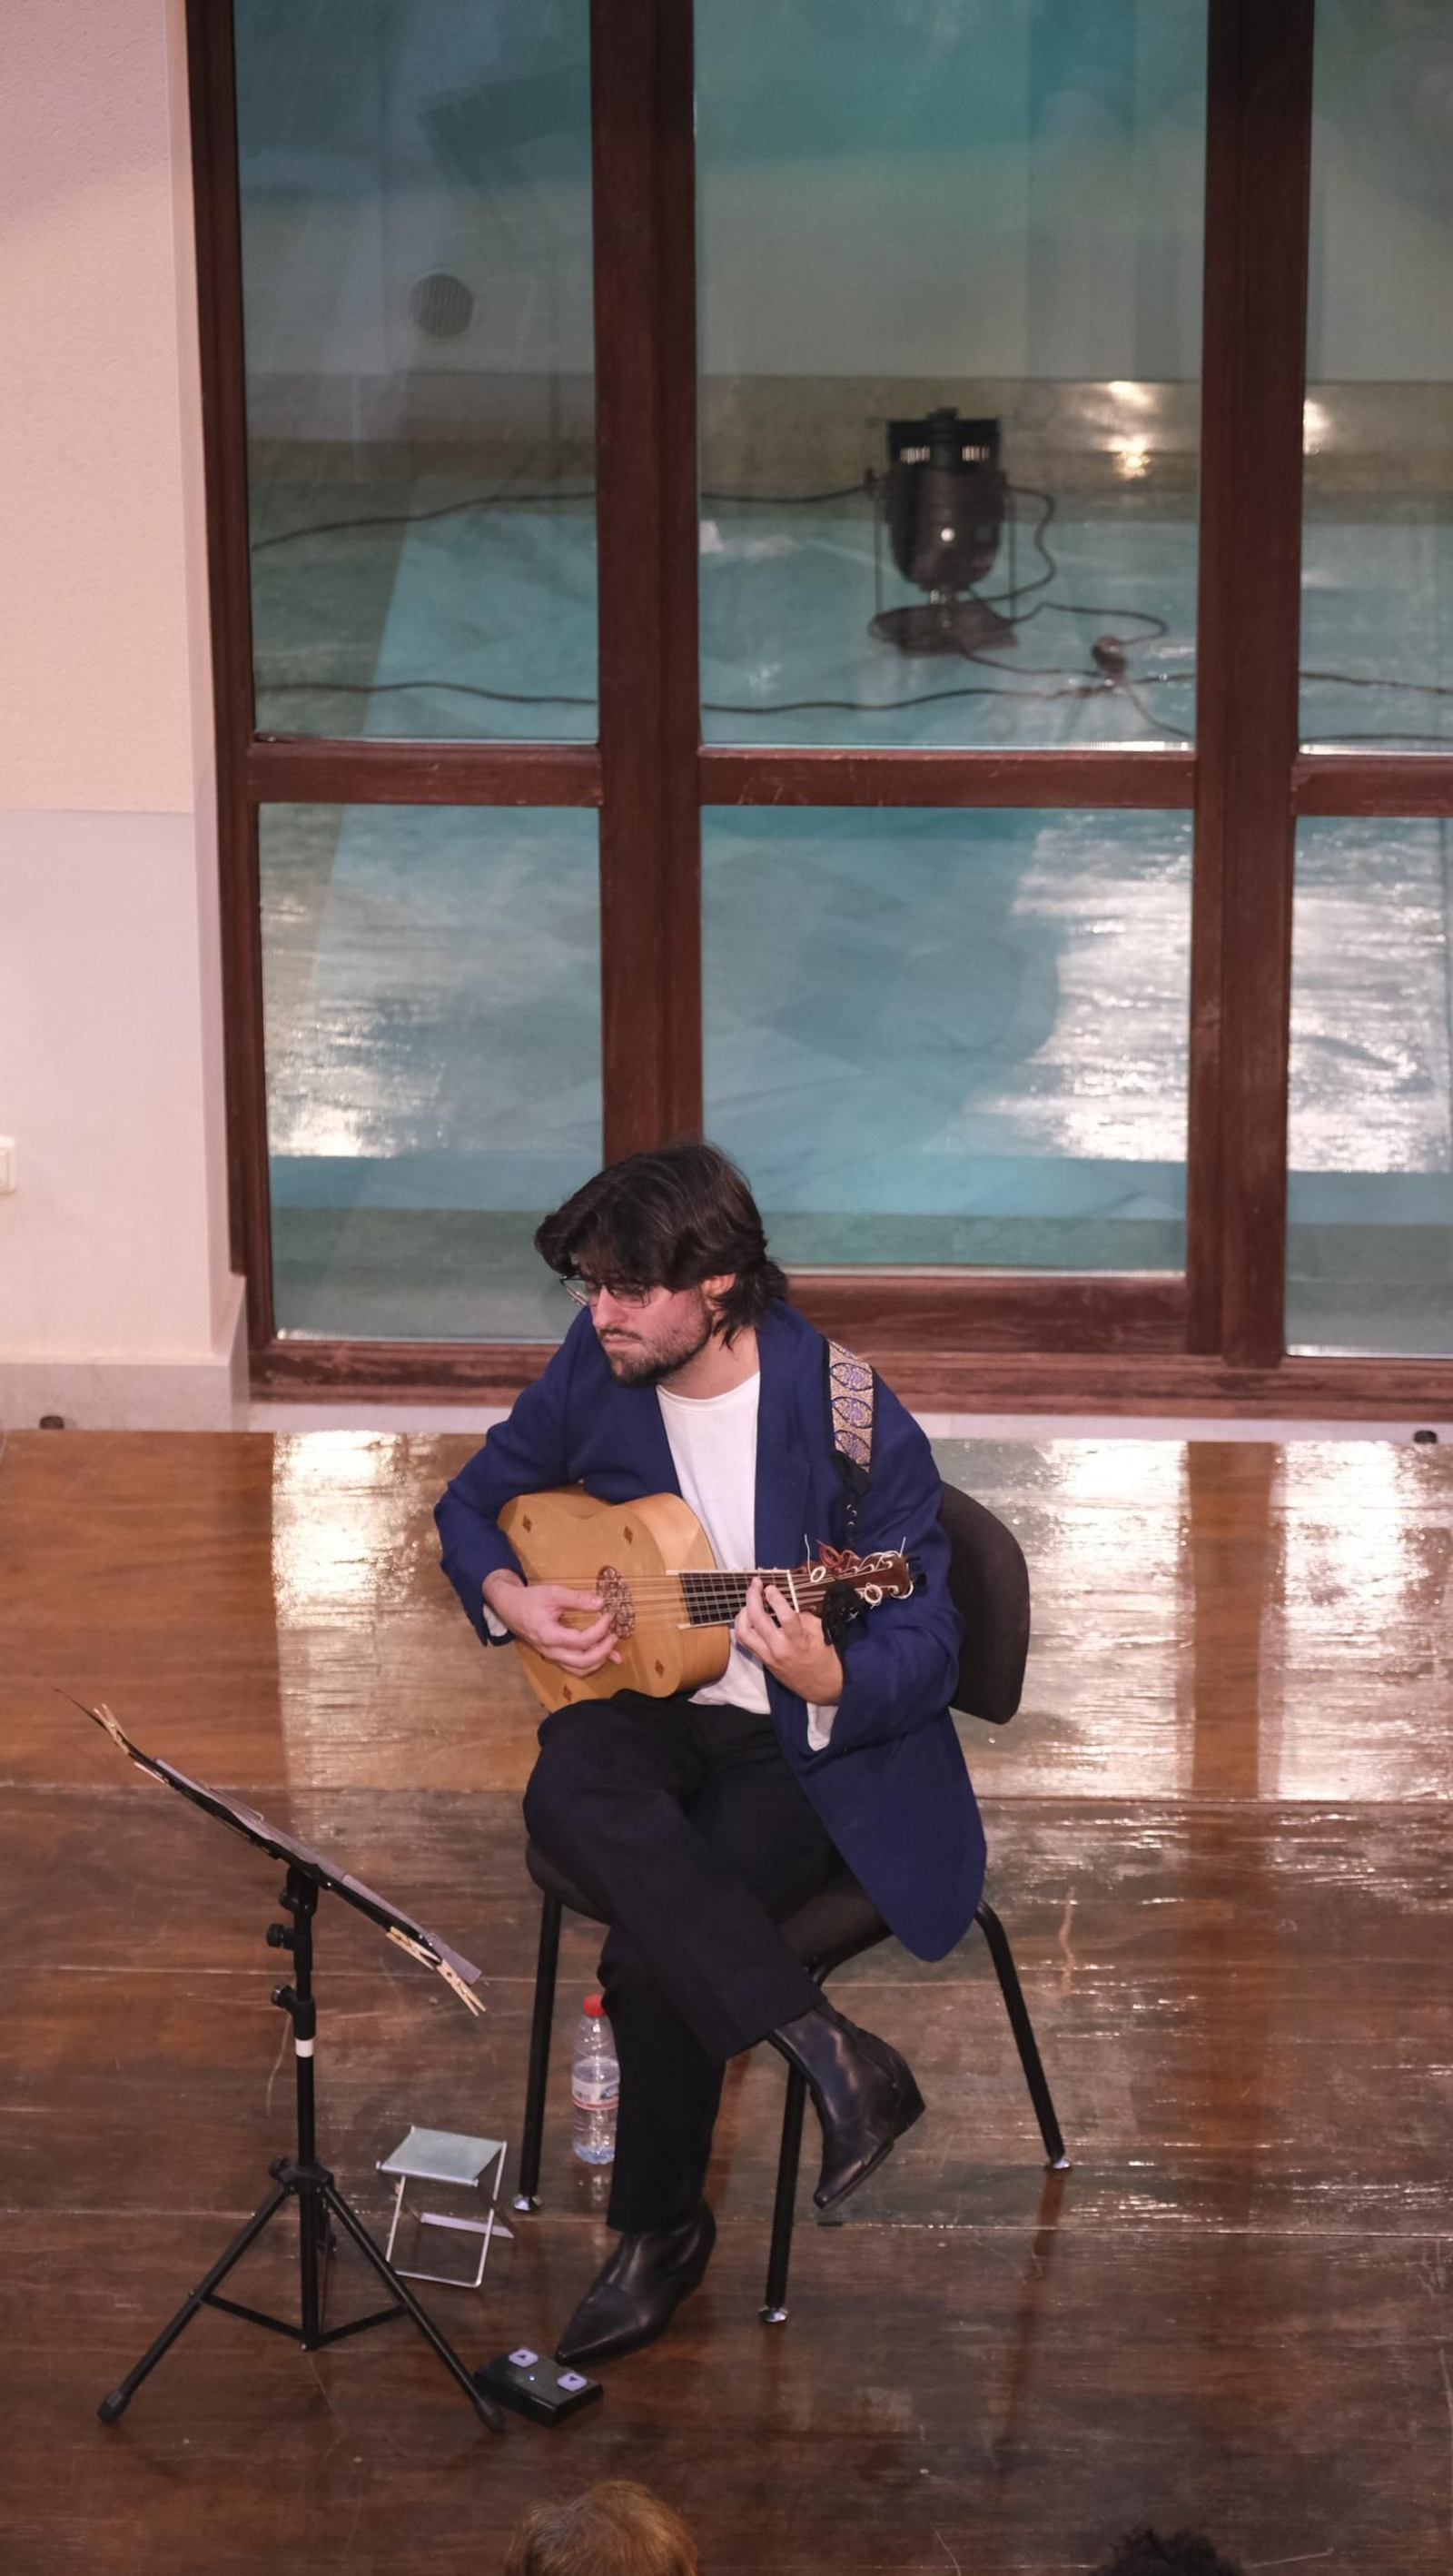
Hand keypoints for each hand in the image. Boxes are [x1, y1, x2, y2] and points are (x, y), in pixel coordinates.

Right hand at [485, 1574, 621, 1676]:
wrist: (510, 1608)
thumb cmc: (530, 1600)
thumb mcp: (553, 1593)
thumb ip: (577, 1598)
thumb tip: (601, 1602)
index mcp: (549, 1635)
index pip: (581, 1640)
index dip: (599, 1630)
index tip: (608, 1615)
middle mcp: (550, 1651)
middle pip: (582, 1661)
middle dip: (603, 1650)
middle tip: (614, 1635)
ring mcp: (552, 1656)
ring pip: (579, 1669)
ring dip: (599, 1661)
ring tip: (612, 1647)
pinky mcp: (554, 1656)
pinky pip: (574, 1667)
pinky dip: (591, 1663)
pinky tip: (605, 1656)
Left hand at [734, 1579, 843, 1703]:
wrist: (822, 1686)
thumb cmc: (825, 1656)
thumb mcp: (820, 1632)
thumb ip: (802, 1616)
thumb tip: (785, 1602)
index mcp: (798, 1641)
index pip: (785, 1616)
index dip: (775, 1598)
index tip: (770, 1586)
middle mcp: (779, 1649)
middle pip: (757, 1620)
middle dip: (752, 1597)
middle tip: (755, 1583)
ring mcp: (768, 1657)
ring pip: (744, 1633)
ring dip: (743, 1613)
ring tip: (749, 1602)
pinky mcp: (763, 1661)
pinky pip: (746, 1642)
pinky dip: (743, 1626)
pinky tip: (747, 1617)